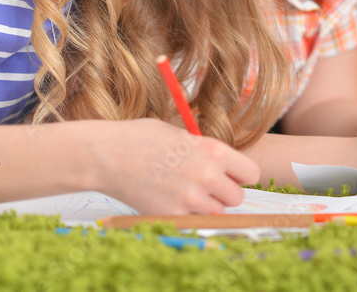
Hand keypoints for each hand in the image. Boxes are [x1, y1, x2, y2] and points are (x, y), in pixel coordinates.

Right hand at [89, 119, 259, 213]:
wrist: (106, 155)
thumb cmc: (139, 138)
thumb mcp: (181, 134)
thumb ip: (204, 150)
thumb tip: (219, 161)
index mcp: (214, 151)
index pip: (251, 173)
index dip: (241, 176)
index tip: (230, 176)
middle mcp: (208, 176)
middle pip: (237, 198)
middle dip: (225, 194)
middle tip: (207, 188)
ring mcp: (190, 198)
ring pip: (218, 212)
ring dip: (208, 207)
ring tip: (187, 194)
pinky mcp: (171, 215)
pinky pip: (194, 222)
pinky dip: (187, 216)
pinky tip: (172, 202)